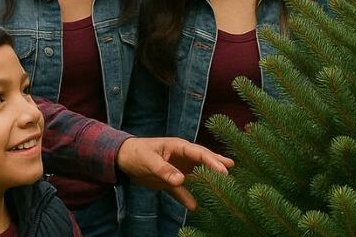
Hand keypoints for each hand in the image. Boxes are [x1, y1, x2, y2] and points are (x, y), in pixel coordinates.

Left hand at [116, 137, 234, 209]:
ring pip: (196, 177)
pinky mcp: (170, 182)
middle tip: (233, 169)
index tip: (225, 169)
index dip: (213, 161)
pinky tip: (196, 207)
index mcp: (178, 147)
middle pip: (203, 162)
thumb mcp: (149, 160)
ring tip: (223, 188)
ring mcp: (177, 170)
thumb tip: (181, 180)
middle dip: (217, 166)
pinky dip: (189, 198)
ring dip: (207, 183)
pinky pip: (182, 191)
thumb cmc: (136, 153)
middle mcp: (182, 158)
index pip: (199, 153)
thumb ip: (165, 170)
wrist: (122, 160)